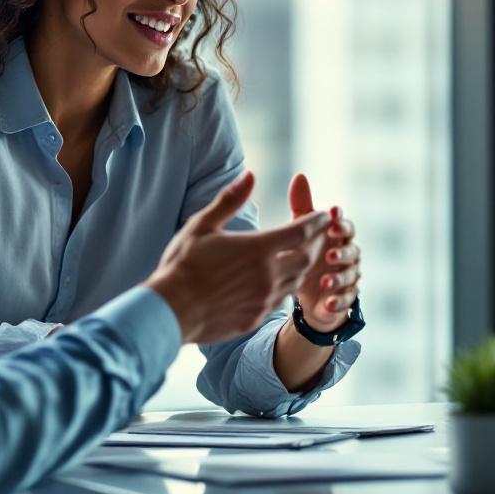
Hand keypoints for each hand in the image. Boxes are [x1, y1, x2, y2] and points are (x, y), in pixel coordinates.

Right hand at [144, 171, 328, 344]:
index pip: (300, 232)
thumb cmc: (183, 263)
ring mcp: (263, 299)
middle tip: (317, 236)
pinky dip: (285, 287)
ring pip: (296, 281)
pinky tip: (277, 282)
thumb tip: (250, 175)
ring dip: (302, 267)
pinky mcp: (255, 318)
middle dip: (316, 244)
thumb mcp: (202, 225)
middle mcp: (267, 275)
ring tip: (301, 256)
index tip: (323, 215)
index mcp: (257, 249)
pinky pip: (280, 301)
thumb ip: (230, 200)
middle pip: (307, 258)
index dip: (315, 222)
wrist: (171, 310)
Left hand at [288, 173, 360, 332]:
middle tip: (329, 254)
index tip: (332, 217)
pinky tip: (327, 302)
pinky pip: (347, 299)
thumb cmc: (307, 253)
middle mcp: (348, 255)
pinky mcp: (345, 297)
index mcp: (338, 237)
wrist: (307, 291)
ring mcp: (349, 276)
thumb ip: (303, 208)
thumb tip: (299, 176)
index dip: (341, 222)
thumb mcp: (301, 231)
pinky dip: (338, 301)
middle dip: (342, 252)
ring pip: (351, 275)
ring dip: (339, 278)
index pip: (345, 226)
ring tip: (324, 282)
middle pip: (353, 251)